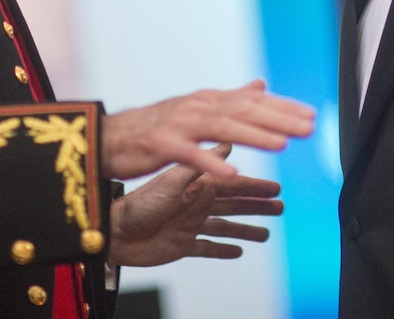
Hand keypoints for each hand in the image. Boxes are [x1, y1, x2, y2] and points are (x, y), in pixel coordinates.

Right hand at [102, 79, 313, 180]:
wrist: (108, 137)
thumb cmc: (156, 127)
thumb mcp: (198, 110)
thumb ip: (231, 99)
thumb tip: (261, 84)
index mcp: (209, 101)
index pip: (253, 102)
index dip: (283, 108)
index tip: (312, 116)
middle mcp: (198, 107)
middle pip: (244, 111)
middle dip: (279, 119)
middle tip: (309, 128)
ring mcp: (180, 124)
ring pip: (223, 128)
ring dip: (254, 135)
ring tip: (281, 144)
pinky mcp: (162, 145)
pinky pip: (191, 155)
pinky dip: (211, 162)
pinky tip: (231, 172)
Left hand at [110, 143, 283, 266]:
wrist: (114, 231)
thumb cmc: (139, 204)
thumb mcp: (172, 181)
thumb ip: (199, 164)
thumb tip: (225, 143)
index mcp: (195, 187)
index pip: (232, 185)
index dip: (254, 186)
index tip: (276, 186)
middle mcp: (195, 204)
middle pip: (233, 205)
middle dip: (256, 205)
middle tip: (280, 206)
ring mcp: (189, 225)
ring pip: (225, 226)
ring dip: (246, 228)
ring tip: (266, 233)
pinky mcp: (181, 245)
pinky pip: (208, 248)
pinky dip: (223, 249)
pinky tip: (238, 251)